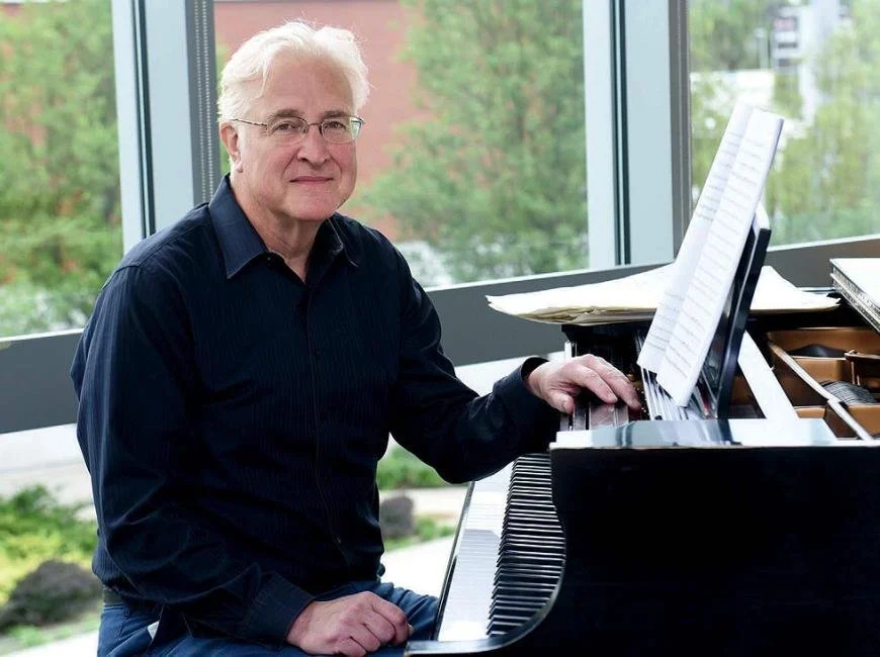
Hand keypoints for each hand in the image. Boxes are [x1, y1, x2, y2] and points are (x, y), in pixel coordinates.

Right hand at [286, 591, 411, 655]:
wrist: (307, 620)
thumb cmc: (339, 614)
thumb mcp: (363, 607)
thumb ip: (385, 615)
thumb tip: (408, 629)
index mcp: (369, 599)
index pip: (398, 616)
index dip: (402, 632)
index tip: (398, 640)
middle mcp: (359, 608)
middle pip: (387, 633)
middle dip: (382, 642)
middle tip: (370, 639)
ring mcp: (348, 623)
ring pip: (374, 645)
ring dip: (367, 648)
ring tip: (356, 641)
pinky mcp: (338, 638)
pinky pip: (359, 653)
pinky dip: (355, 653)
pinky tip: (347, 646)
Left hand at [526, 355, 640, 414]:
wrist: (551, 373)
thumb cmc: (553, 382)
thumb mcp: (551, 395)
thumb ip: (560, 401)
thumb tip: (569, 406)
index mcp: (573, 368)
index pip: (591, 377)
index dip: (603, 389)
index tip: (612, 400)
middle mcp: (587, 362)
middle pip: (609, 374)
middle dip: (623, 389)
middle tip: (632, 403)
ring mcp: (597, 362)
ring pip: (616, 373)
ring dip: (627, 388)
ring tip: (635, 402)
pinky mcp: (604, 366)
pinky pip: (618, 374)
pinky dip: (626, 385)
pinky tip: (632, 395)